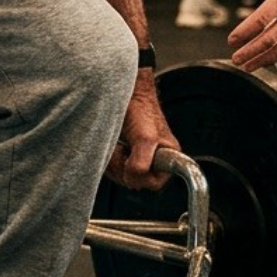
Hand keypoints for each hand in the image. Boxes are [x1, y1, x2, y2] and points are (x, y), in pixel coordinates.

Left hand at [105, 67, 178, 190]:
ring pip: (122, 175)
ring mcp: (137, 157)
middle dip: (123, 168)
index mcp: (168, 157)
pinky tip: (110, 146)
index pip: (154, 183)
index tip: (132, 161)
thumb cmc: (140, 109)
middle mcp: (154, 159)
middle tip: (122, 150)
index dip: (141, 176)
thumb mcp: (145, 138)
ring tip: (117, 145)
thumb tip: (133, 178)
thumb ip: (142, 162)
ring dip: (114, 162)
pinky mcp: (123, 154)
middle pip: (135, 181)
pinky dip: (107, 159)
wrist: (124, 93)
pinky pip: (113, 168)